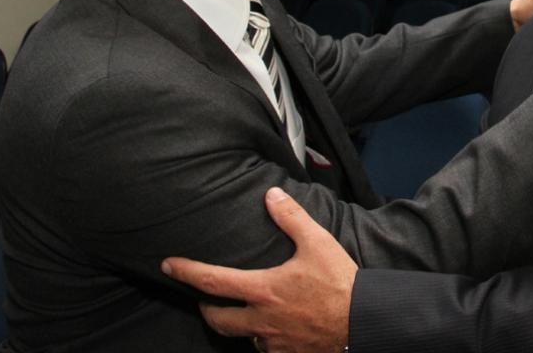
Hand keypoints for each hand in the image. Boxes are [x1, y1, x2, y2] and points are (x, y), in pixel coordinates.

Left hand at [161, 187, 355, 352]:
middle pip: (217, 319)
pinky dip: (263, 338)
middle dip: (206, 308)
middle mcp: (261, 320)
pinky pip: (266, 349)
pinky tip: (274, 328)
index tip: (168, 265)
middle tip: (204, 298)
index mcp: (263, 290)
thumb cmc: (340, 283)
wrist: (364, 322)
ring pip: (242, 336)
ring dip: (238, 324)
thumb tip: (271, 195)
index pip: (211, 281)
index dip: (186, 272)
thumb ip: (291, 218)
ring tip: (244, 311)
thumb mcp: (317, 242)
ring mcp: (273, 342)